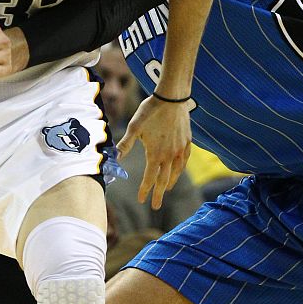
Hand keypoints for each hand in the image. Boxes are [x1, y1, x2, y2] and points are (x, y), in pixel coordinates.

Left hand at [117, 95, 191, 209]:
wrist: (172, 97)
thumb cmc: (150, 111)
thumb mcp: (134, 126)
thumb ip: (125, 144)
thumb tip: (114, 157)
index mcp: (155, 154)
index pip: (149, 178)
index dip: (145, 190)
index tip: (142, 201)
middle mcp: (170, 155)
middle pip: (164, 180)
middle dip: (158, 194)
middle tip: (156, 206)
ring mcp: (180, 149)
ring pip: (176, 172)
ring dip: (170, 182)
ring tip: (166, 189)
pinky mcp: (188, 141)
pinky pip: (185, 160)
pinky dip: (181, 168)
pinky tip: (179, 170)